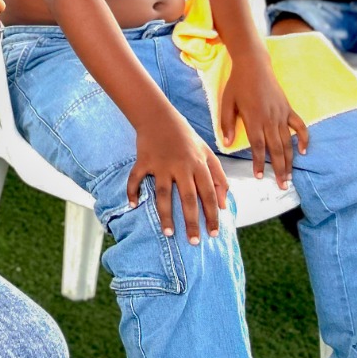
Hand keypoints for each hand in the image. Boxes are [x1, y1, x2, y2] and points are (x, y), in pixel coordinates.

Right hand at [129, 110, 229, 245]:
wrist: (158, 115)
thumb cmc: (185, 136)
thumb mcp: (207, 152)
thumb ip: (218, 177)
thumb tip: (223, 204)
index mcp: (199, 164)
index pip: (209, 194)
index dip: (212, 215)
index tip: (213, 234)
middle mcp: (182, 166)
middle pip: (188, 198)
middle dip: (192, 222)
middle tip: (194, 242)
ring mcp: (161, 164)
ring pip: (164, 194)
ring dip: (166, 215)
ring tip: (169, 233)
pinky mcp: (144, 160)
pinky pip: (136, 179)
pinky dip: (132, 192)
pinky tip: (133, 205)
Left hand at [218, 57, 308, 187]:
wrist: (253, 64)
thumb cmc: (237, 83)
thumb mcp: (226, 102)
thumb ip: (226, 123)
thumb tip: (224, 143)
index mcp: (253, 119)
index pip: (258, 147)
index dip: (259, 163)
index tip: (260, 177)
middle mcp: (269, 120)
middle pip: (276, 149)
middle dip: (279, 169)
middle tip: (282, 186)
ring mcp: (281, 115)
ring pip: (287, 142)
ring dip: (290, 161)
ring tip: (290, 177)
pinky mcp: (288, 109)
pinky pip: (299, 127)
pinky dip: (303, 139)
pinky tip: (303, 151)